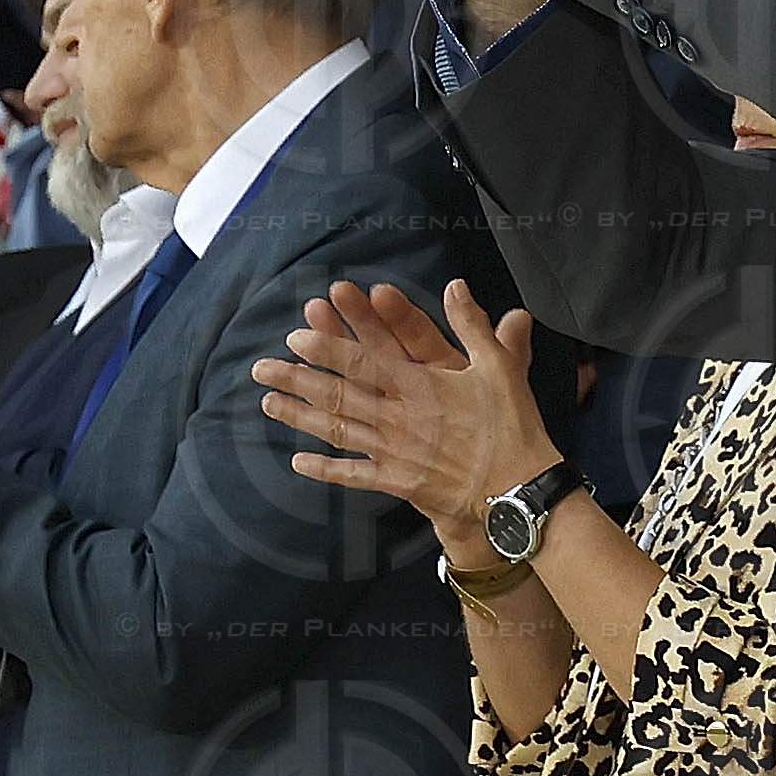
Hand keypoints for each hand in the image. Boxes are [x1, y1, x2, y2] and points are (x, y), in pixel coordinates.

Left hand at [253, 279, 561, 533]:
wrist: (514, 488)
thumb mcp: (499, 367)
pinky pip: (352, 473)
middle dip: (296, 379)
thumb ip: (473, 325)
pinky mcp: (396, 481)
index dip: (328, 348)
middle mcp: (397, 416)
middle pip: (337, 394)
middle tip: (260, 369)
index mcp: (420, 385)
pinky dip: (324, 468)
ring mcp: (392, 451)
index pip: (364, 362)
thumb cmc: (511, 425)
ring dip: (299, 416)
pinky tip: (298, 461)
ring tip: (267, 404)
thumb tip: (455, 286)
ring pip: (335, 430)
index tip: (296, 337)